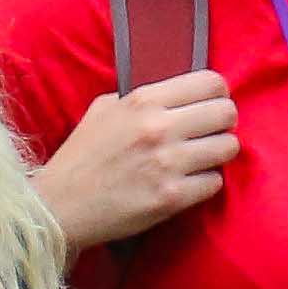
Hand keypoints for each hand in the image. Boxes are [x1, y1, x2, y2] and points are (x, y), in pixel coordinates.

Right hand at [36, 67, 237, 246]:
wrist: (59, 205)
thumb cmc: (81, 157)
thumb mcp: (103, 109)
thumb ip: (140, 99)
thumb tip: (177, 95)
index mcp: (143, 100)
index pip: (211, 82)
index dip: (218, 94)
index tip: (210, 105)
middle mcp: (159, 127)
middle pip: (227, 112)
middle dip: (223, 124)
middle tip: (209, 134)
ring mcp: (167, 163)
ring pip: (228, 147)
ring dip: (218, 154)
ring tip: (200, 160)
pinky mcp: (171, 197)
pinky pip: (214, 183)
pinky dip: (205, 183)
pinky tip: (187, 184)